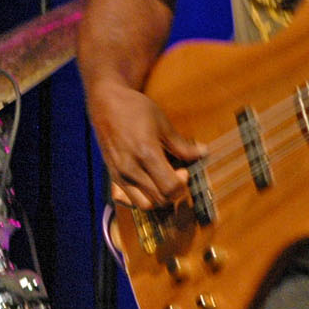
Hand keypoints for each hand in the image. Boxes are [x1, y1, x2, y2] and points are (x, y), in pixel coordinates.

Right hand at [88, 79, 203, 208]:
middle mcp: (131, 168)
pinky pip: (129, 200)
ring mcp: (119, 174)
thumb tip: (203, 153)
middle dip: (174, 192)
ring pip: (145, 205)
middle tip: (176, 174)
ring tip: (162, 181)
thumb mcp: (162, 123)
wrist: (105, 103)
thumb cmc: (134, 109)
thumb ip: (182, 145)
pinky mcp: (113, 176)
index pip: (170, 188)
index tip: (184, 170)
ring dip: (158, 198)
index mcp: (146, 153)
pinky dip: (142, 197)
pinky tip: (148, 183)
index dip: (182, 184)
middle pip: (160, 199)